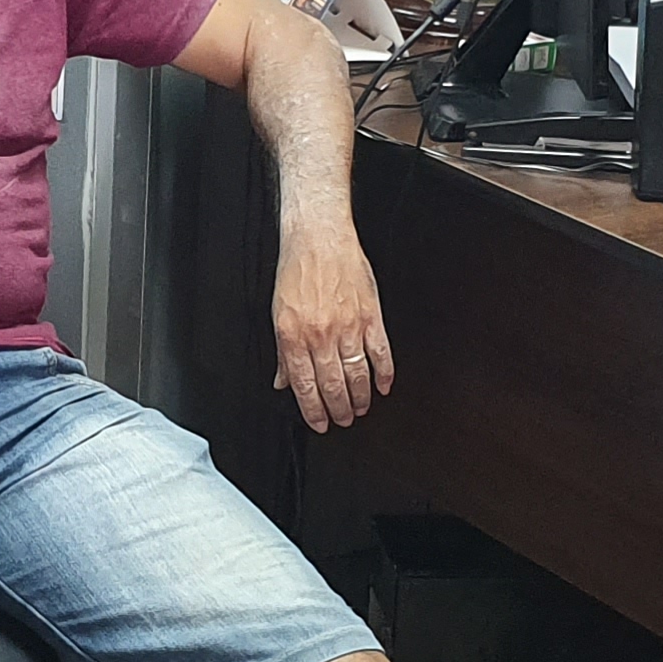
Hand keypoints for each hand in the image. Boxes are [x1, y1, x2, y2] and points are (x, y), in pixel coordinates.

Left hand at [271, 228, 395, 430]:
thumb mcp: (278, 313)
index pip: (305, 385)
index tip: (320, 423)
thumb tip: (283, 380)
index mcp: (294, 335)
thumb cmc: (297, 270)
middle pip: (332, 385)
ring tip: (360, 409)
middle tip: (342, 420)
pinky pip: (380, 352)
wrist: (319, 238)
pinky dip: (384, 373)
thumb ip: (282, 352)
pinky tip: (382, 386)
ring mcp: (348, 326)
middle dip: (338, 410)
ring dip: (360, 398)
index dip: (313, 410)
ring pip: (357, 374)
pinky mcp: (370, 315)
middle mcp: (321, 334)